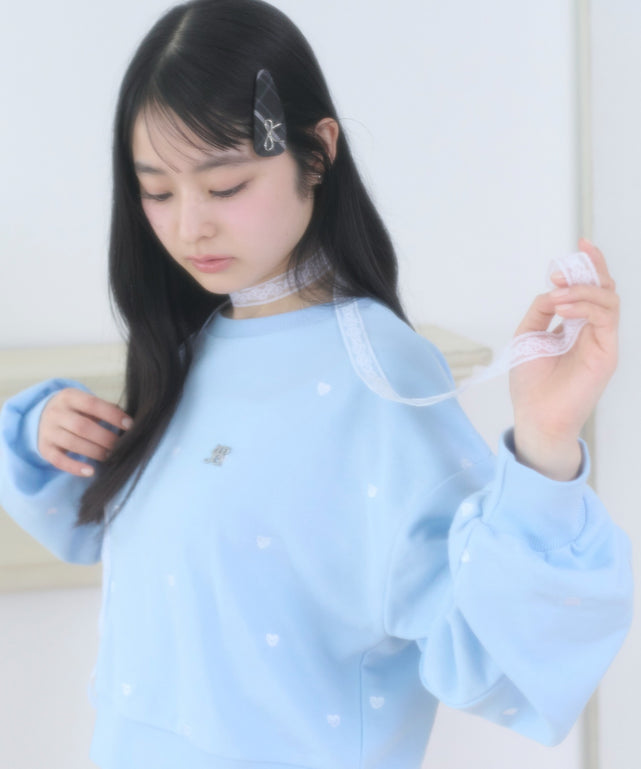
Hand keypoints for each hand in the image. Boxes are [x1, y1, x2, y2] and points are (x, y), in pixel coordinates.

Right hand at [38, 388, 133, 476]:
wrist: (41, 416)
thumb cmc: (75, 411)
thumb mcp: (85, 403)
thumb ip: (104, 409)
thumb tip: (128, 423)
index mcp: (69, 397)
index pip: (92, 404)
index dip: (112, 415)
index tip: (130, 425)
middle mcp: (56, 413)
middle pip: (82, 426)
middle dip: (105, 438)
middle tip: (120, 445)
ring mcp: (48, 431)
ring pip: (72, 443)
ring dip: (95, 452)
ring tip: (109, 455)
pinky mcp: (44, 448)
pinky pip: (59, 460)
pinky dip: (75, 467)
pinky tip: (90, 471)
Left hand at [509, 239, 618, 475]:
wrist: (536, 415)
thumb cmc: (531, 382)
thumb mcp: (528, 336)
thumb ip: (541, 310)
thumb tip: (554, 290)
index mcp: (575, 325)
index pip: (589, 288)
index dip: (587, 265)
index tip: (578, 246)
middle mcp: (592, 330)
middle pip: (604, 288)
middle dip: (588, 270)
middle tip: (562, 270)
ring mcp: (602, 340)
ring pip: (608, 299)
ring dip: (582, 290)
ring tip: (557, 295)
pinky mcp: (606, 352)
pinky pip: (606, 317)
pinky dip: (586, 306)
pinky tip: (564, 308)